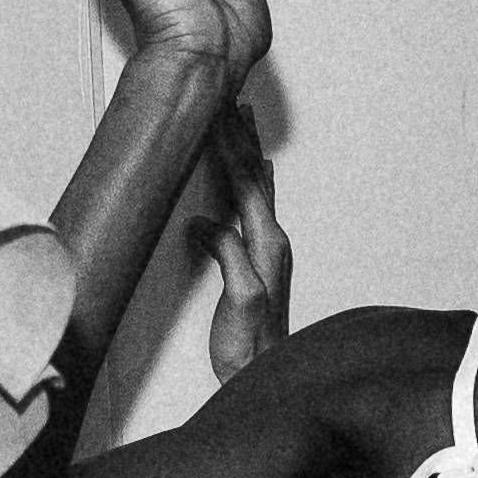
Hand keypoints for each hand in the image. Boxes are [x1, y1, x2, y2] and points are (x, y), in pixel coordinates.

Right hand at [191, 101, 288, 379]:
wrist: (265, 376)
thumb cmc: (250, 347)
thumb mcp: (240, 299)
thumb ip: (226, 256)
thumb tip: (204, 224)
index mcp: (266, 244)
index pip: (246, 183)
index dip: (229, 148)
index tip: (217, 114)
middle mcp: (272, 242)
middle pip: (256, 177)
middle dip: (242, 138)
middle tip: (234, 101)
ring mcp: (269, 250)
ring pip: (258, 187)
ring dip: (249, 153)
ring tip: (244, 122)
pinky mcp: (260, 261)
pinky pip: (255, 205)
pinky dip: (252, 180)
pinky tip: (256, 174)